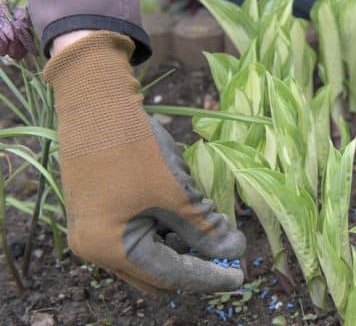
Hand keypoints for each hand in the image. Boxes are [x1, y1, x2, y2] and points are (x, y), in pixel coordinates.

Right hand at [46, 31, 245, 293]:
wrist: (95, 100)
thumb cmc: (134, 147)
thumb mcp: (176, 192)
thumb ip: (205, 228)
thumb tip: (233, 252)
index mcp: (110, 248)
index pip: (170, 274)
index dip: (208, 276)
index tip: (240, 276)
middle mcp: (96, 247)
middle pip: (157, 272)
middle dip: (196, 266)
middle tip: (231, 261)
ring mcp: (96, 230)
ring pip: (150, 253)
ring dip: (184, 247)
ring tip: (219, 236)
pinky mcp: (102, 212)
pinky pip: (141, 234)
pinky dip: (169, 231)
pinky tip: (196, 219)